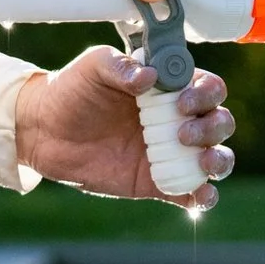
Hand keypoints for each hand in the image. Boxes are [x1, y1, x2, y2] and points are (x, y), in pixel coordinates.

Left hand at [15, 46, 235, 209]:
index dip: (206, 94)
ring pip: (215, 158)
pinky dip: (203, 196)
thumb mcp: (94, 67)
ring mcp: (170, 153)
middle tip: (183, 134)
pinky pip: (190, 192)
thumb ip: (121, 67)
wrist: (44, 130)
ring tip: (203, 163)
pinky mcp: (157, 183)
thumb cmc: (72, 91)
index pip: (208, 87)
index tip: (181, 102)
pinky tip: (199, 195)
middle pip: (220, 123)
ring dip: (218, 161)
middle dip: (212, 128)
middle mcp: (176, 119)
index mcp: (169, 87)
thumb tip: (149, 77)